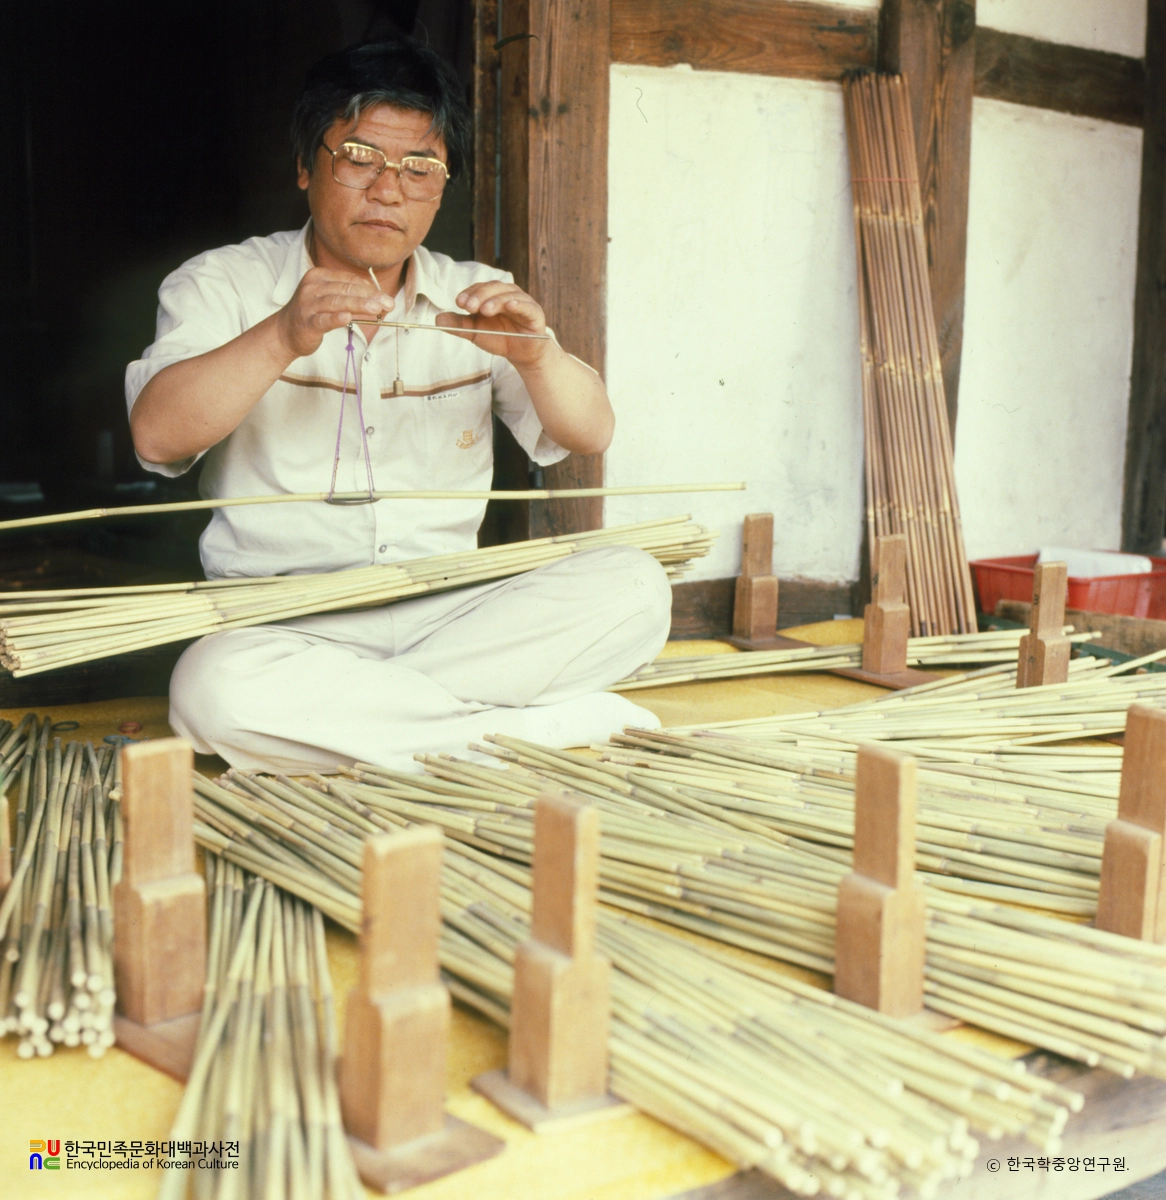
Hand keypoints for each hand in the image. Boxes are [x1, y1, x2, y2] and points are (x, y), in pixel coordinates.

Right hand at [274, 268, 393, 357]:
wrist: (285, 332)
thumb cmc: (313, 314)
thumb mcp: (329, 299)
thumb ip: (349, 296)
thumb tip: (378, 298)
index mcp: (319, 276)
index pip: (348, 280)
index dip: (370, 288)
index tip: (386, 297)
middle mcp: (312, 287)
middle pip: (345, 289)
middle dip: (370, 296)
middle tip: (388, 304)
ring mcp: (308, 304)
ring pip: (337, 302)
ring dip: (359, 305)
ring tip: (377, 309)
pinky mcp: (306, 323)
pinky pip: (323, 320)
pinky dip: (336, 318)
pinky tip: (348, 318)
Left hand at [435, 281, 551, 364]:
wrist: (521, 354)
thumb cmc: (500, 337)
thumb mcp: (475, 332)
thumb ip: (458, 324)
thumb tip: (437, 319)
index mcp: (492, 295)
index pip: (479, 288)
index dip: (469, 293)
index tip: (459, 303)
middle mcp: (507, 293)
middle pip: (493, 288)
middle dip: (479, 296)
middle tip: (469, 307)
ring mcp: (522, 302)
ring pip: (508, 295)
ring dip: (495, 301)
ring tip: (485, 310)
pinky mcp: (534, 313)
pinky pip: (526, 306)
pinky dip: (518, 304)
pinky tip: (510, 306)